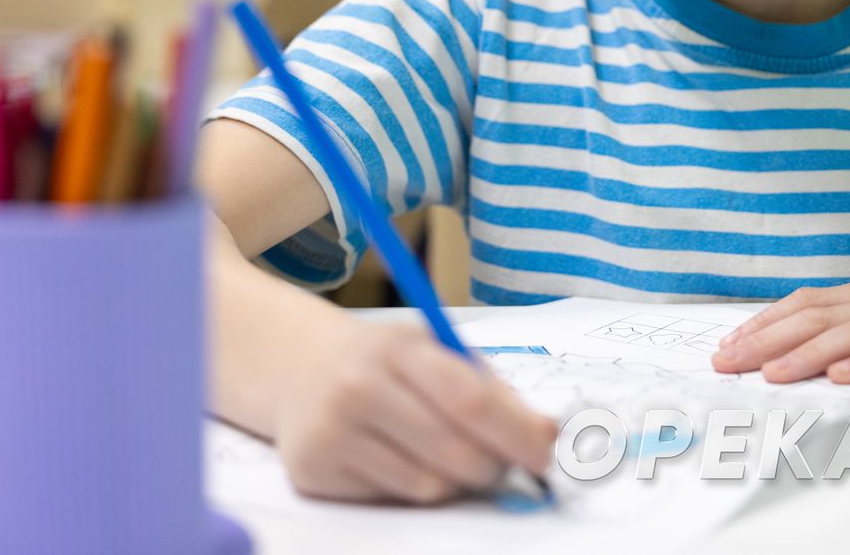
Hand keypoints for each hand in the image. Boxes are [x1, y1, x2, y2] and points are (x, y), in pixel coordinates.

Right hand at [274, 319, 557, 503]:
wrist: (301, 368)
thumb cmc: (389, 362)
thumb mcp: (437, 352)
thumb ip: (494, 391)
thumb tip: (548, 435)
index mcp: (398, 348)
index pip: (469, 400)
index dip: (516, 434)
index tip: (545, 455)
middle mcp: (359, 387)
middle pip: (453, 451)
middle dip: (494, 466)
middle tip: (502, 463)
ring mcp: (331, 431)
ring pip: (427, 486)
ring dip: (455, 481)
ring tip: (448, 455)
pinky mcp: (313, 472)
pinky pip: (392, 499)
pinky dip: (412, 487)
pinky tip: (401, 458)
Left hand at [711, 235, 849, 383]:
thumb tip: (837, 341)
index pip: (807, 305)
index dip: (765, 323)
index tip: (729, 341)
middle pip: (813, 318)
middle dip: (763, 340)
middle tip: (723, 361)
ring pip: (847, 334)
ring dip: (803, 354)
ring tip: (768, 373)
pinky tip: (844, 376)